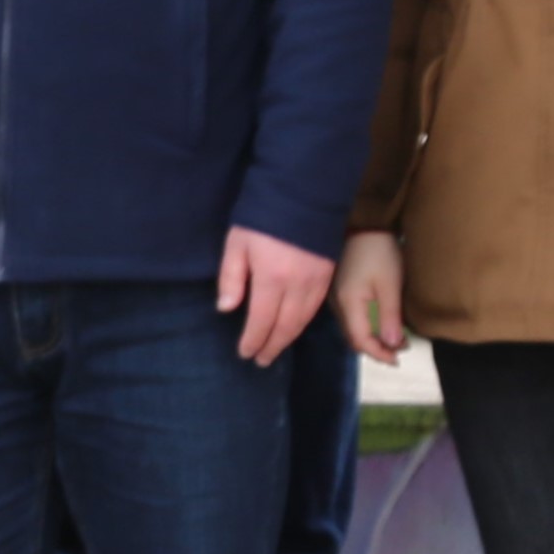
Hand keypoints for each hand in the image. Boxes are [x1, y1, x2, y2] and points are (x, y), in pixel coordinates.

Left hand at [219, 225, 335, 367]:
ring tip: (274, 349)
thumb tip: (226, 309)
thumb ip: (231, 278)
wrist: (302, 193)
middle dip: (271, 345)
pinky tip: (293, 328)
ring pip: (302, 320)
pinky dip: (303, 323)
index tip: (244, 353)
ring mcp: (316, 281)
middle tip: (260, 360)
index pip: (262, 320)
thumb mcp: (237, 243)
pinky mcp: (327, 274)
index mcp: (272, 278)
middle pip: (285, 326)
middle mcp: (297, 285)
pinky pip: (315, 308)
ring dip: (288, 338)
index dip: (253, 340)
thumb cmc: (262, 217)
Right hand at [337, 230, 409, 364]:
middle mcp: (337, 304)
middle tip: (398, 351)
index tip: (398, 359)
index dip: (379, 354)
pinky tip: (380, 322)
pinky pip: (350, 317)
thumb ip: (390, 317)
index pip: (361, 341)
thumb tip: (392, 345)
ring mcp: (336, 296)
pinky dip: (366, 326)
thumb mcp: (390, 285)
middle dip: (376, 348)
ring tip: (394, 339)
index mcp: (348, 304)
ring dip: (372, 338)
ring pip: (351, 328)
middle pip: (353, 338)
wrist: (363, 223)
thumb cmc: (379, 253)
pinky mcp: (339, 289)